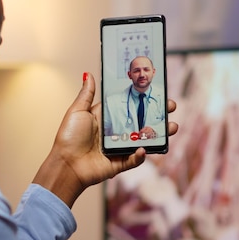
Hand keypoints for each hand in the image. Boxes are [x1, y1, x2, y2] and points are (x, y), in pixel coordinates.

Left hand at [32, 72, 177, 207]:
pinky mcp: (120, 163)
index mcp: (107, 118)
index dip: (144, 99)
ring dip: (160, 134)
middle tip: (171, 107)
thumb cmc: (69, 137)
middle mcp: (115, 132)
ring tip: (172, 127)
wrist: (66, 164)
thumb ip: (87, 94)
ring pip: (145, 140)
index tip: (158, 91)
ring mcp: (119, 148)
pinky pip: (135, 158)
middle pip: (142, 121)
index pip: (130, 105)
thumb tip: (89, 74)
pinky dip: (141, 155)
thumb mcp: (77, 111)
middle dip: (159, 115)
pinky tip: (143, 148)